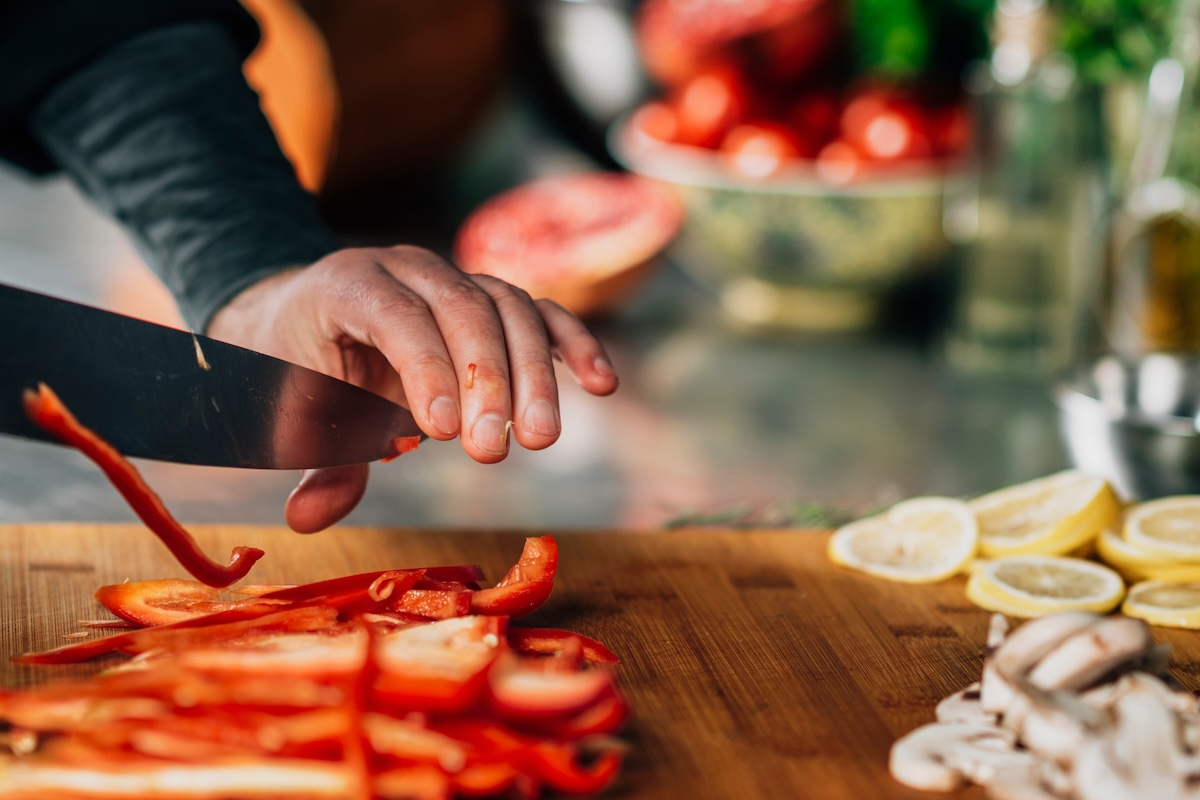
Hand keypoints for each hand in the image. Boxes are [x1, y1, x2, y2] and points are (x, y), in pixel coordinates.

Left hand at [207, 245, 618, 532]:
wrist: (311, 317)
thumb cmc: (305, 367)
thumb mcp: (298, 413)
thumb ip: (319, 462)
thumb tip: (306, 518)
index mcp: (350, 285)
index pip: (397, 316)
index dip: (424, 367)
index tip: (441, 432)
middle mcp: (408, 268)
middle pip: (464, 308)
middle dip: (486, 380)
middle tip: (492, 452)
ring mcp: (456, 277)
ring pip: (510, 308)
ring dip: (532, 374)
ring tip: (539, 439)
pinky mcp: (492, 299)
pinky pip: (541, 313)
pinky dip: (573, 344)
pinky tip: (601, 384)